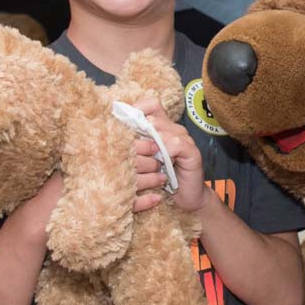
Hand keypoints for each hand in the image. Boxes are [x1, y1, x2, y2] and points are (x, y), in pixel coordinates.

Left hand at [132, 98, 206, 213]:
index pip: (150, 105)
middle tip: (132, 152)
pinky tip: (162, 164)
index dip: (136, 110)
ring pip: (161, 130)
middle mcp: (174, 128)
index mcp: (162, 127)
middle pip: (152, 118)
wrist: (185, 199)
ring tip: (147, 161)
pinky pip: (176, 143)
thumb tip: (113, 133)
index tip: (122, 126)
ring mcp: (184, 138)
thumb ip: (135, 145)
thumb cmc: (160, 179)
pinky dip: (165, 152)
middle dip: (138, 134)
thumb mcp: (143, 160)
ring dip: (150, 146)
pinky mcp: (192, 151)